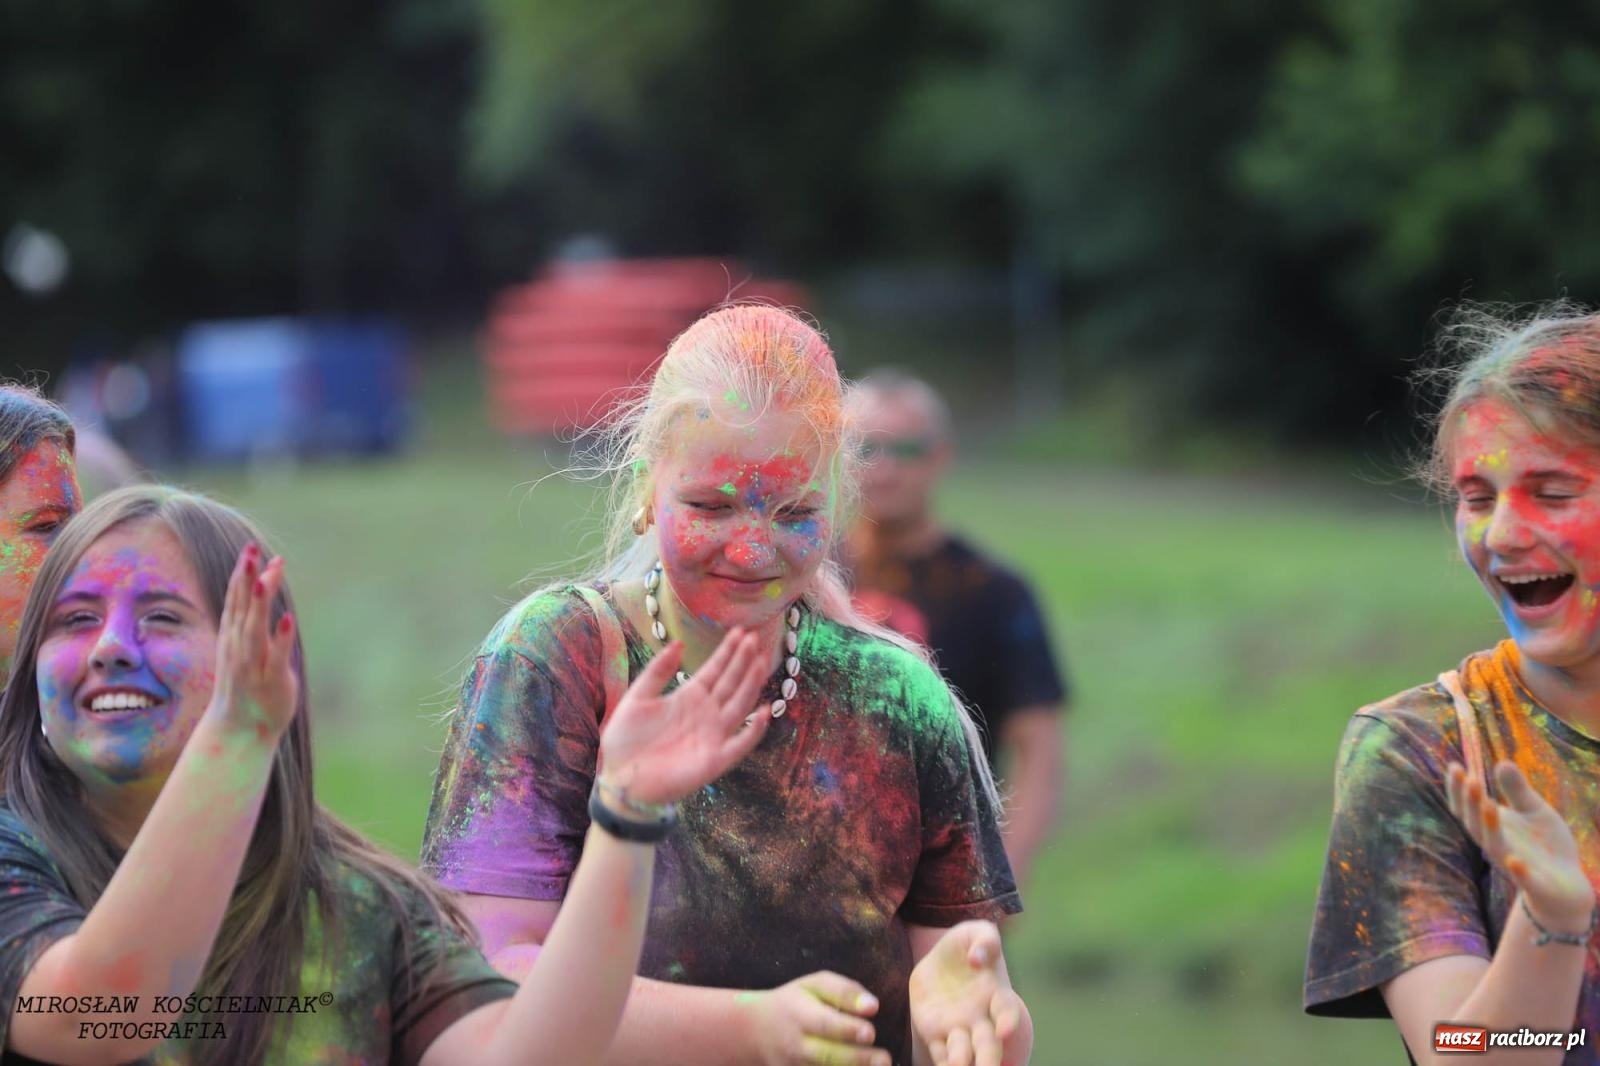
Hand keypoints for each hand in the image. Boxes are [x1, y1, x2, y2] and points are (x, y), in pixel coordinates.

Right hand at [208, 544, 298, 741]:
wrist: (239, 730)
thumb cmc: (247, 683)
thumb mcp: (250, 645)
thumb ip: (256, 615)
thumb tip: (267, 580)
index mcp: (234, 637)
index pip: (235, 600)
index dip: (242, 575)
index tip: (250, 549)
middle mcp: (239, 647)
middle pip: (242, 608)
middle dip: (246, 580)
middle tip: (251, 551)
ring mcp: (253, 664)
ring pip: (255, 629)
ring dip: (259, 604)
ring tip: (265, 579)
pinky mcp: (271, 680)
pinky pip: (276, 657)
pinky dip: (281, 638)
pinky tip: (288, 619)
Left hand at [597, 627, 770, 805]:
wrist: (619, 779)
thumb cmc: (626, 741)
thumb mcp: (637, 698)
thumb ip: (657, 671)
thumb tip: (678, 643)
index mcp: (689, 697)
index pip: (715, 670)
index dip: (728, 651)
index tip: (740, 631)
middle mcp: (706, 713)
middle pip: (731, 683)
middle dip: (743, 661)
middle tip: (754, 638)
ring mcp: (713, 735)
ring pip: (739, 705)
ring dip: (751, 684)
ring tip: (760, 661)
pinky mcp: (715, 759)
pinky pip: (741, 743)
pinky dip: (754, 730)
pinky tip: (763, 711)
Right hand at [737, 971, 888, 1065]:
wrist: (753, 1031)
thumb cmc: (794, 1003)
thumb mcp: (812, 985)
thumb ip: (843, 991)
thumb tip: (873, 1006)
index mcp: (800, 1014)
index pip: (824, 1022)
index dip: (847, 1028)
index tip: (871, 1032)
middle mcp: (797, 1045)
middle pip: (827, 1054)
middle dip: (857, 1058)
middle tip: (884, 1059)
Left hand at [910, 922, 1024, 1065]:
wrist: (938, 961)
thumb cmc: (964, 945)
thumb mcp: (975, 932)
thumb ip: (984, 940)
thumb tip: (977, 959)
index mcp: (995, 994)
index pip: (1006, 1011)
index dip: (1008, 1021)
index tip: (1004, 1030)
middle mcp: (980, 1018)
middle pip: (989, 1045)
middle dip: (989, 1059)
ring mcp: (958, 1028)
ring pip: (964, 1055)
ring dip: (963, 1065)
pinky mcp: (935, 1033)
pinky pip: (940, 1054)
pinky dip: (942, 1065)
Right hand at [1447, 760, 1593, 930]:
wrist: (1566, 886)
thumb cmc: (1545, 846)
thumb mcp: (1534, 811)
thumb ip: (1517, 791)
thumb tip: (1502, 763)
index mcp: (1492, 826)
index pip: (1467, 807)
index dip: (1458, 789)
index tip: (1455, 765)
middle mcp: (1496, 844)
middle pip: (1475, 824)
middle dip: (1471, 803)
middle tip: (1470, 779)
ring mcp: (1513, 864)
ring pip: (1495, 846)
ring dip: (1490, 828)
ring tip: (1489, 804)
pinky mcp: (1535, 884)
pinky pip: (1524, 879)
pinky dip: (1518, 870)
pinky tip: (1515, 860)